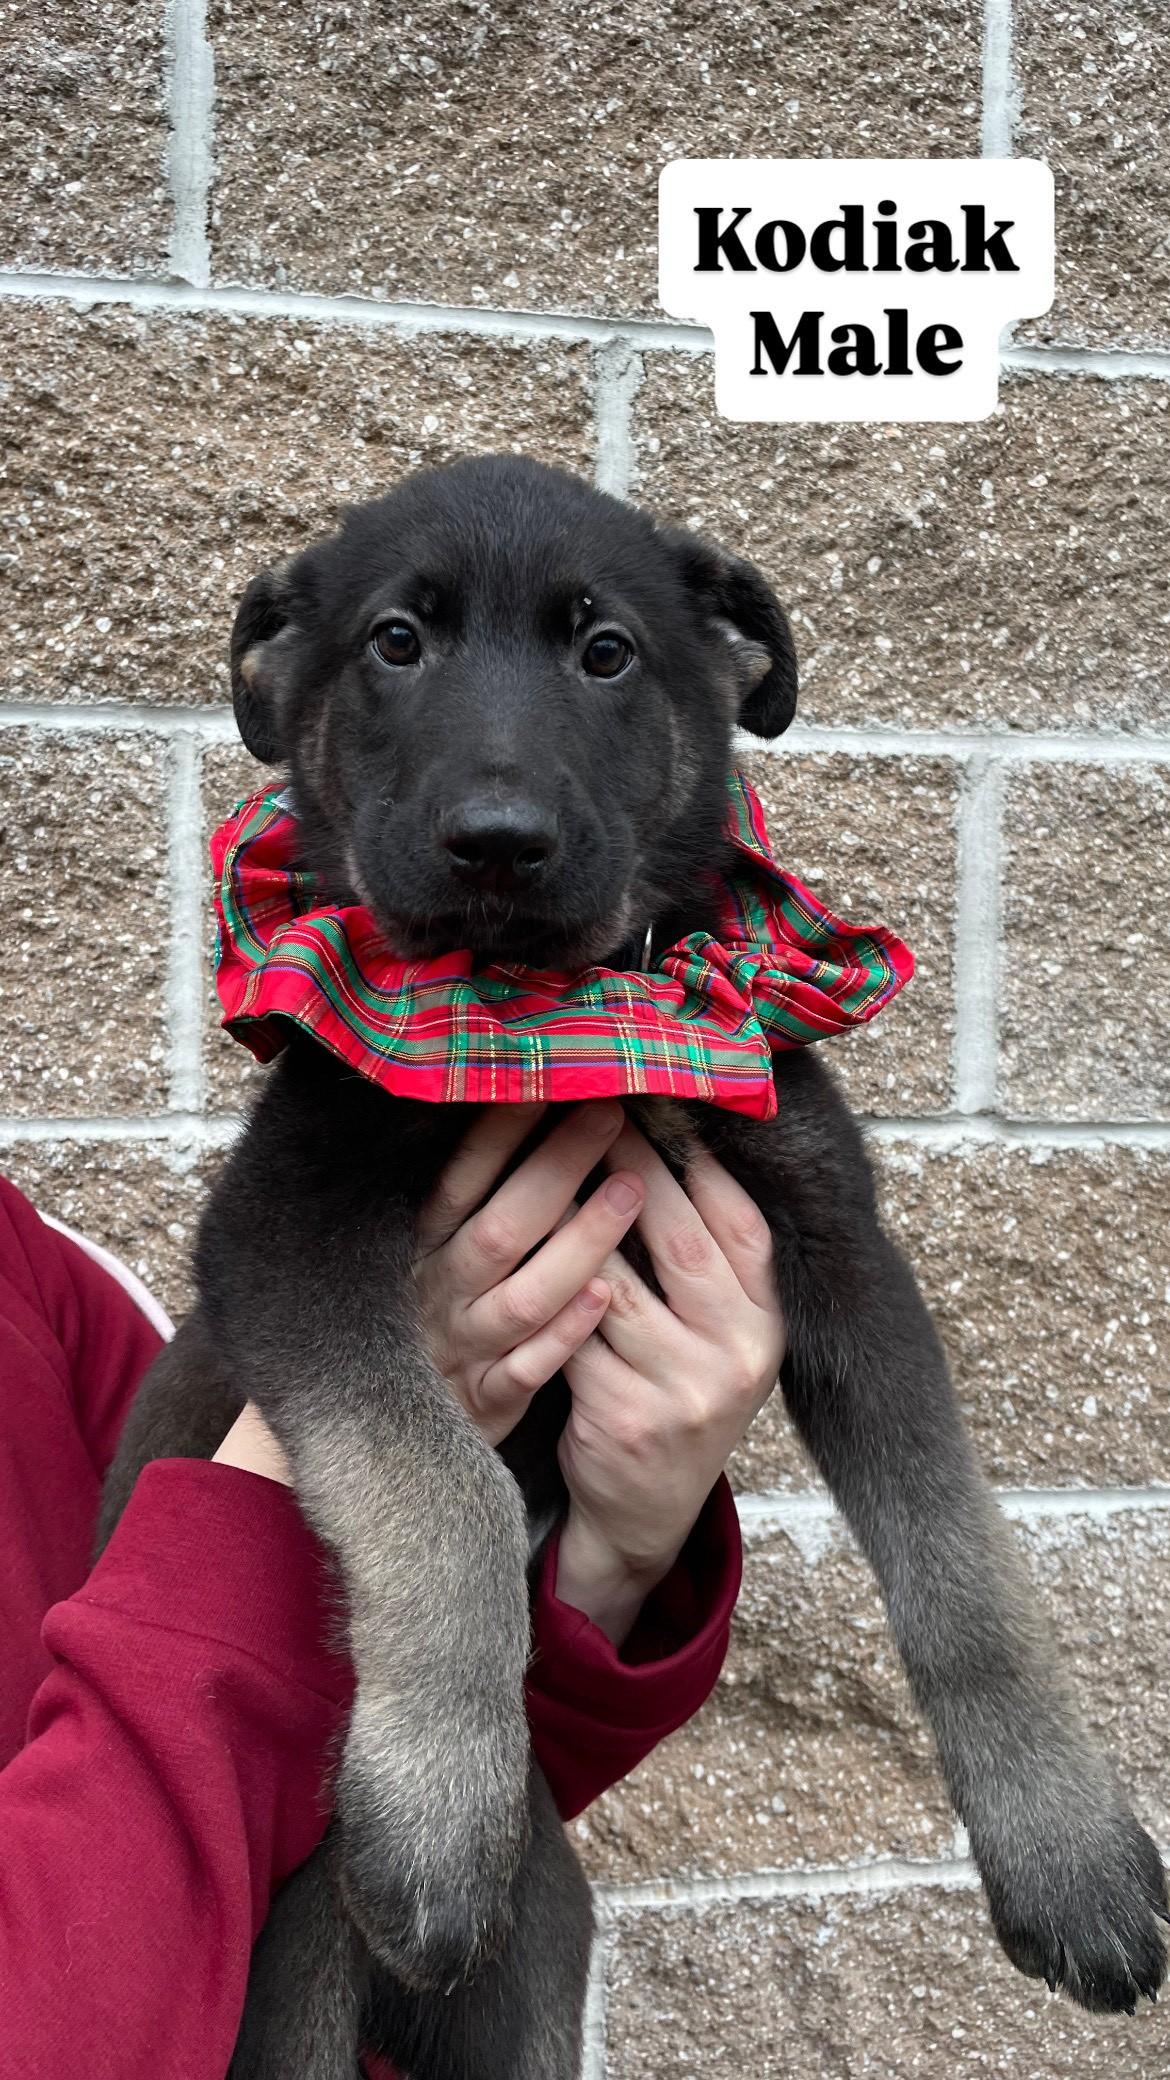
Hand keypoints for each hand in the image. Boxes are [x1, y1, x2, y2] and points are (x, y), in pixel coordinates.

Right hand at [213, 1102, 643, 1480]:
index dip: (501, 1133)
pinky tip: (605, 1298)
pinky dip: (564, 1335)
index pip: (459, 1180)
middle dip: (558, 1167)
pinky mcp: (487, 1402)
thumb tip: (504, 1103)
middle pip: (501, 1227)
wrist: (377, 1433)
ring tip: (631, 1190)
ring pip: (522, 1295)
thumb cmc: (425, 1319)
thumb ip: (465, 1195)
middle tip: (611, 1114)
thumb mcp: (426, 1252)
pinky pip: (528, 1369)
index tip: (548, 1082)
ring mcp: (462, 1349)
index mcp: (419, 1247)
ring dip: (579, 1242)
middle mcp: (438, 1292)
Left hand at [555, 1120, 785, 1644]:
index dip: (696, 1162)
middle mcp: (740, 1355)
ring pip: (619, 1285)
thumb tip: (672, 1138)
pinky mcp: (625, 1417)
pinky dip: (548, 1290)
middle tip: (593, 1109)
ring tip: (547, 1161)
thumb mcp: (720, 1331)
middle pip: (681, 1243)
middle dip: (634, 1168)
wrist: (646, 1509)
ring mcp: (686, 1390)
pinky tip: (521, 1246)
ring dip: (577, 1221)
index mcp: (769, 1322)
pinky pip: (575, 1334)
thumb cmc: (676, 1388)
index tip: (653, 1103)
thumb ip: (708, 1257)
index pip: (741, 1224)